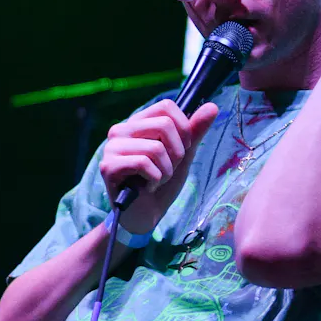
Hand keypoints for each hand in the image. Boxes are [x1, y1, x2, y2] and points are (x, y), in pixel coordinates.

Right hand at [98, 99, 219, 234]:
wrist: (147, 214)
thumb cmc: (162, 182)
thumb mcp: (183, 154)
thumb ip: (195, 131)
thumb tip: (213, 106)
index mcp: (137, 122)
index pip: (166, 107)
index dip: (184, 129)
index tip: (183, 149)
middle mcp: (120, 130)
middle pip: (164, 125)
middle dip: (177, 153)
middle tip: (168, 168)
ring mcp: (111, 148)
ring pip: (156, 148)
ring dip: (166, 170)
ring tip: (157, 179)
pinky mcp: (108, 166)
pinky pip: (143, 164)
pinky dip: (155, 179)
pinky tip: (147, 186)